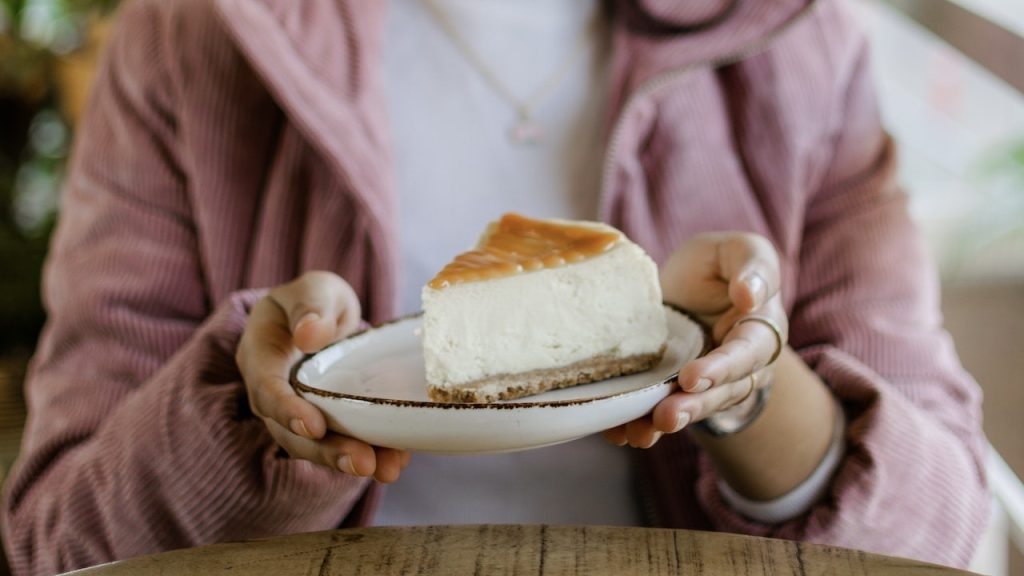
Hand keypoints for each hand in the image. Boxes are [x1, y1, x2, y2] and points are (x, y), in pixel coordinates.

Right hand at [236, 271, 410, 481]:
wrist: (324, 318)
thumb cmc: (313, 301)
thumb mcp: (314, 290)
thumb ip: (310, 307)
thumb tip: (309, 335)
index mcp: (261, 357)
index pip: (266, 389)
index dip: (287, 411)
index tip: (314, 427)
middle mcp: (275, 395)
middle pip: (292, 432)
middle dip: (327, 451)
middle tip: (363, 464)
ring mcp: (300, 414)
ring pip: (318, 446)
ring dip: (351, 460)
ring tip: (387, 469)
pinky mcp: (328, 425)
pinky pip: (344, 443)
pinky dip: (373, 451)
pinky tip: (399, 458)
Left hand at [603, 233, 787, 447]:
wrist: (687, 284)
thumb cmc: (718, 265)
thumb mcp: (738, 251)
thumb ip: (754, 267)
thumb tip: (750, 297)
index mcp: (759, 332)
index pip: (745, 355)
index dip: (721, 368)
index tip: (692, 377)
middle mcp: (738, 368)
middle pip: (720, 394)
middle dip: (693, 406)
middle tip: (666, 416)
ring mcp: (705, 385)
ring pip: (692, 409)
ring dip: (666, 422)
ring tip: (641, 432)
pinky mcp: (673, 392)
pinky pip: (659, 411)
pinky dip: (638, 423)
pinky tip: (618, 432)